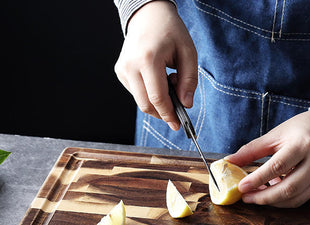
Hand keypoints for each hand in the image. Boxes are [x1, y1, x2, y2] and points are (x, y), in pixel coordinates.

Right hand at [114, 1, 197, 130]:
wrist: (148, 15)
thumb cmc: (170, 32)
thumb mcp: (188, 52)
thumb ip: (189, 80)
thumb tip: (186, 104)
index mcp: (148, 59)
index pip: (157, 98)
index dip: (168, 114)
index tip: (177, 124)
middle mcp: (131, 66)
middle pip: (146, 105)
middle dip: (163, 112)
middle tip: (177, 106)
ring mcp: (123, 69)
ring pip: (140, 102)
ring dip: (157, 102)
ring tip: (169, 82)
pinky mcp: (120, 72)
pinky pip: (136, 94)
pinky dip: (149, 94)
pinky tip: (157, 80)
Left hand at [226, 110, 309, 207]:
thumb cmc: (301, 128)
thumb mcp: (275, 134)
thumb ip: (252, 150)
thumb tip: (229, 161)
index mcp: (302, 144)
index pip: (277, 166)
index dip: (257, 179)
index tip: (241, 187)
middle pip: (288, 188)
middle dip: (264, 197)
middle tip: (247, 198)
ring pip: (295, 198)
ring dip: (273, 201)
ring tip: (257, 196)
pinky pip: (301, 198)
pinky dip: (284, 200)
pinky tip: (272, 193)